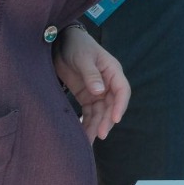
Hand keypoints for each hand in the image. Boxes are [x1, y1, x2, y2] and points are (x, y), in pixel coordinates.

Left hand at [53, 26, 129, 141]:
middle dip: (106, 120)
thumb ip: (91, 74)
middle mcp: (108, 83)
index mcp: (112, 71)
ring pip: (100, 112)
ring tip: (88, 141)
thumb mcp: (82, 58)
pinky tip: (83, 135)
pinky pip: (89, 113)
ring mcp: (98, 91)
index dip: (120, 105)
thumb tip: (100, 91)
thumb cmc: (77, 46)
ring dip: (96, 126)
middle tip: (99, 135)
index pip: (122, 90)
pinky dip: (86, 123)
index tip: (115, 119)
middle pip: (111, 105)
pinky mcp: (86, 96)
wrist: (61, 43)